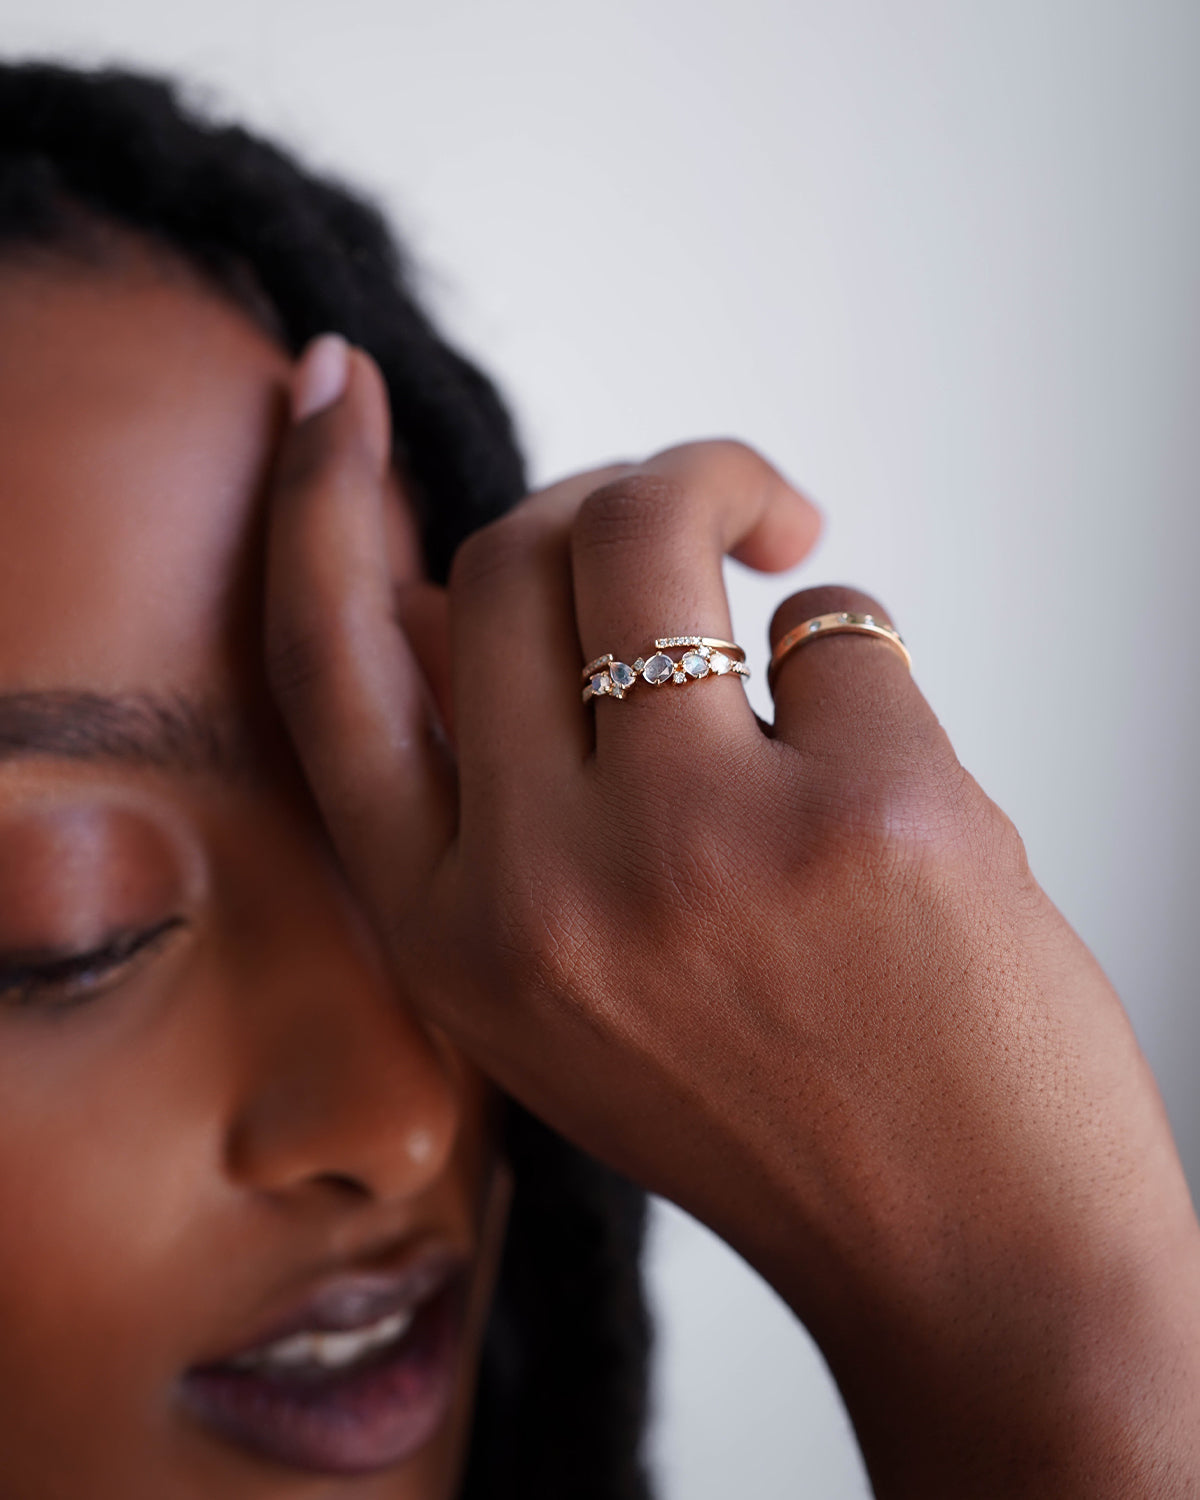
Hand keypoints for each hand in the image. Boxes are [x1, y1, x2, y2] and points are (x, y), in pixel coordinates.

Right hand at [266, 339, 1199, 1496]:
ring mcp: (697, 848)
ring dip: (723, 487)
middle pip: (511, 555)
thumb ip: (497, 807)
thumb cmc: (777, 1102)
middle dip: (603, 493)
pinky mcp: (863, 813)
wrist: (968, 1254)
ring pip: (652, 527)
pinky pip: (834, 618)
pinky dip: (852, 639)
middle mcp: (542, 891)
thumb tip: (480, 592)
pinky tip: (880, 743)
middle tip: (693, 518)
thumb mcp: (564, 986)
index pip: (332, 667)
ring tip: (783, 534)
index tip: (330, 387)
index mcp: (449, 939)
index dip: (314, 504)